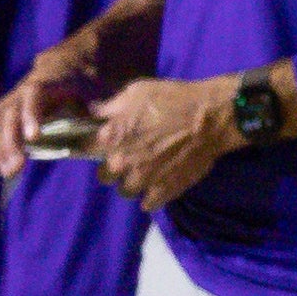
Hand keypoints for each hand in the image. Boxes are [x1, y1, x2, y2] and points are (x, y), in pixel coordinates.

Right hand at [0, 37, 101, 178]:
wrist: (67, 70)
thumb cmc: (83, 88)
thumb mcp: (94, 95)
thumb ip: (97, 110)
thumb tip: (103, 133)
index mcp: (48, 84)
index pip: (34, 94)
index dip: (31, 114)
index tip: (33, 137)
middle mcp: (22, 91)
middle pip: (9, 114)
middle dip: (9, 143)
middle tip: (15, 170)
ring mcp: (8, 101)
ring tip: (5, 171)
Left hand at [89, 75, 240, 209]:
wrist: (212, 118)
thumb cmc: (174, 99)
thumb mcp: (139, 91)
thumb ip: (111, 105)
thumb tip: (94, 111)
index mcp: (110, 138)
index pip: (84, 149)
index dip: (96, 145)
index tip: (106, 142)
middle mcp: (121, 163)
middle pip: (105, 176)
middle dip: (115, 168)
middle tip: (131, 158)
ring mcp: (142, 180)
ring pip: (126, 191)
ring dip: (133, 183)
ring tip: (147, 173)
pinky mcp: (163, 191)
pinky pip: (148, 204)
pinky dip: (151, 197)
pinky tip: (159, 185)